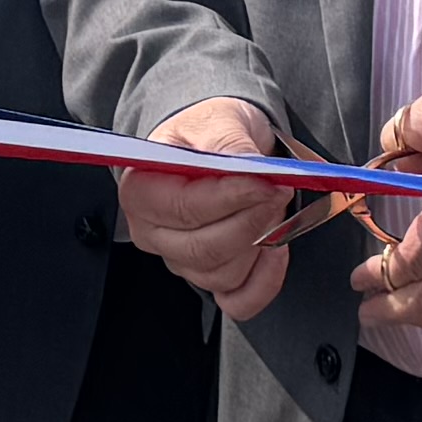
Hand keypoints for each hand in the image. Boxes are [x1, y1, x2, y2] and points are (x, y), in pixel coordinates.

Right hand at [124, 97, 302, 321]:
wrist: (220, 143)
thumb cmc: (209, 131)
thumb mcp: (218, 120)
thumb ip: (229, 143)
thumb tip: (248, 167)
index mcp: (141, 190)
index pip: (185, 209)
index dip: (231, 199)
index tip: (267, 182)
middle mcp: (153, 232)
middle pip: (204, 248)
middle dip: (251, 220)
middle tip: (279, 190)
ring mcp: (179, 261)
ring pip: (223, 275)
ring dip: (259, 244)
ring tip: (272, 207)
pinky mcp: (208, 278)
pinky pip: (238, 301)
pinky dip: (265, 281)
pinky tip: (276, 249)